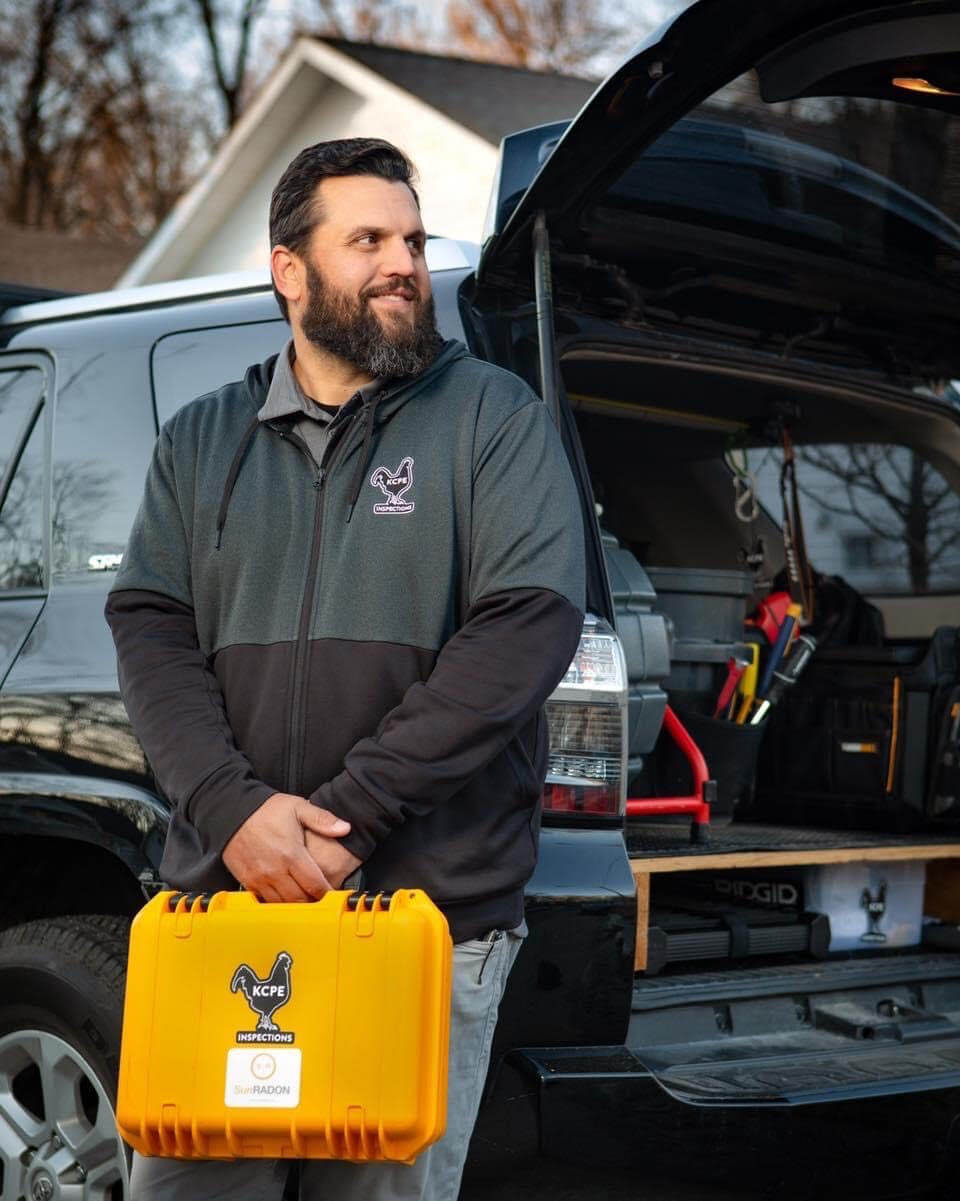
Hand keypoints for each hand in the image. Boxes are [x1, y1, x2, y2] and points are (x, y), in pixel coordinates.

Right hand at [222, 792, 350, 901]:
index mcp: (292, 854)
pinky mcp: (248, 882)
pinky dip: (277, 904)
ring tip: (306, 901)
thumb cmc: (265, 810)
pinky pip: (265, 902)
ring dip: (296, 905)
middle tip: (322, 900)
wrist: (231, 812)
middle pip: (300, 900)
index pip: (315, 885)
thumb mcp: (297, 807)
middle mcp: (275, 870)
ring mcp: (260, 878)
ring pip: (283, 904)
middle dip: (313, 902)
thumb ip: (323, 819)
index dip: (328, 893)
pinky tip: (285, 898)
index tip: (334, 894)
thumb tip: (345, 828)